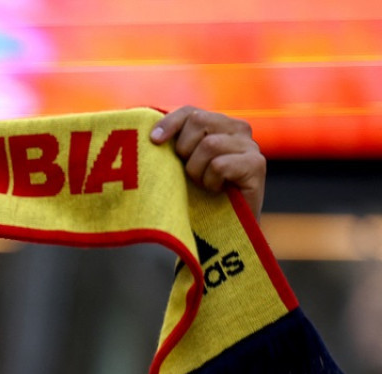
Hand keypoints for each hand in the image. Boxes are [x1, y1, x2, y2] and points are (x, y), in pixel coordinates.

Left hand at [151, 107, 265, 217]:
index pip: (191, 112)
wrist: (224, 230)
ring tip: (203, 184)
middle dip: (184, 150)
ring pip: (208, 144)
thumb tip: (149, 134)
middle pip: (199, 122)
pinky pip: (219, 164)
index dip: (170, 122)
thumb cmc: (199, 197)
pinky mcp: (256, 165)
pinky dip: (211, 181)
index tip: (153, 140)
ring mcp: (251, 146)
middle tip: (189, 173)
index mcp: (219, 125)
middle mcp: (239, 129)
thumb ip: (175, 145)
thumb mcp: (183, 166)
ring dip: (197, 170)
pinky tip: (216, 191)